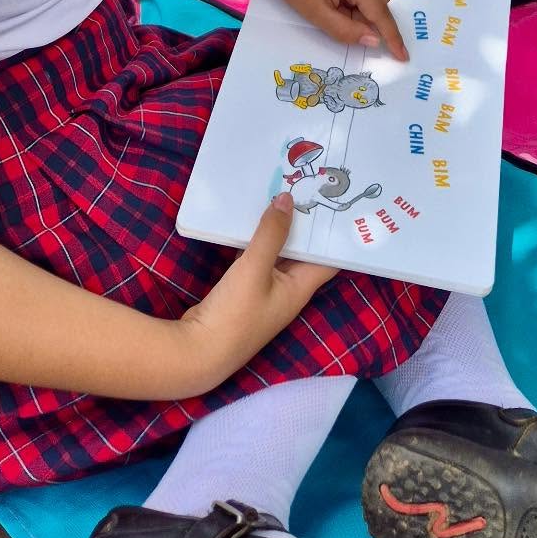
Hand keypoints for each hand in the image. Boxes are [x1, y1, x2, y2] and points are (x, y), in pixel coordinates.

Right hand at [177, 195, 337, 390]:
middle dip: (305, 223)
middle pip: (304, 252)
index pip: (329, 258)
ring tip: (282, 193)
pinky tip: (250, 218)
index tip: (338, 202)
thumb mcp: (254, 269)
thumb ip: (271, 234)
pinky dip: (257, 240)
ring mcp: (265, 291)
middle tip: (307, 185)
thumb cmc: (234, 314)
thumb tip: (288, 198)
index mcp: (300, 288)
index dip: (336, 233)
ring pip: (279, 253)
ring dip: (280, 229)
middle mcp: (288, 290)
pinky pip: (258, 258)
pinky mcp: (244, 290)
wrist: (198, 352)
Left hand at [258, 0, 406, 59]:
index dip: (392, 36)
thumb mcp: (316, 13)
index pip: (380, 12)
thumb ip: (346, 30)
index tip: (403, 56)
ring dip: (365, 5)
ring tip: (336, 6)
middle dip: (369, 17)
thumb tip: (374, 41)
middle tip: (340, 20)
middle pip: (381, 0)